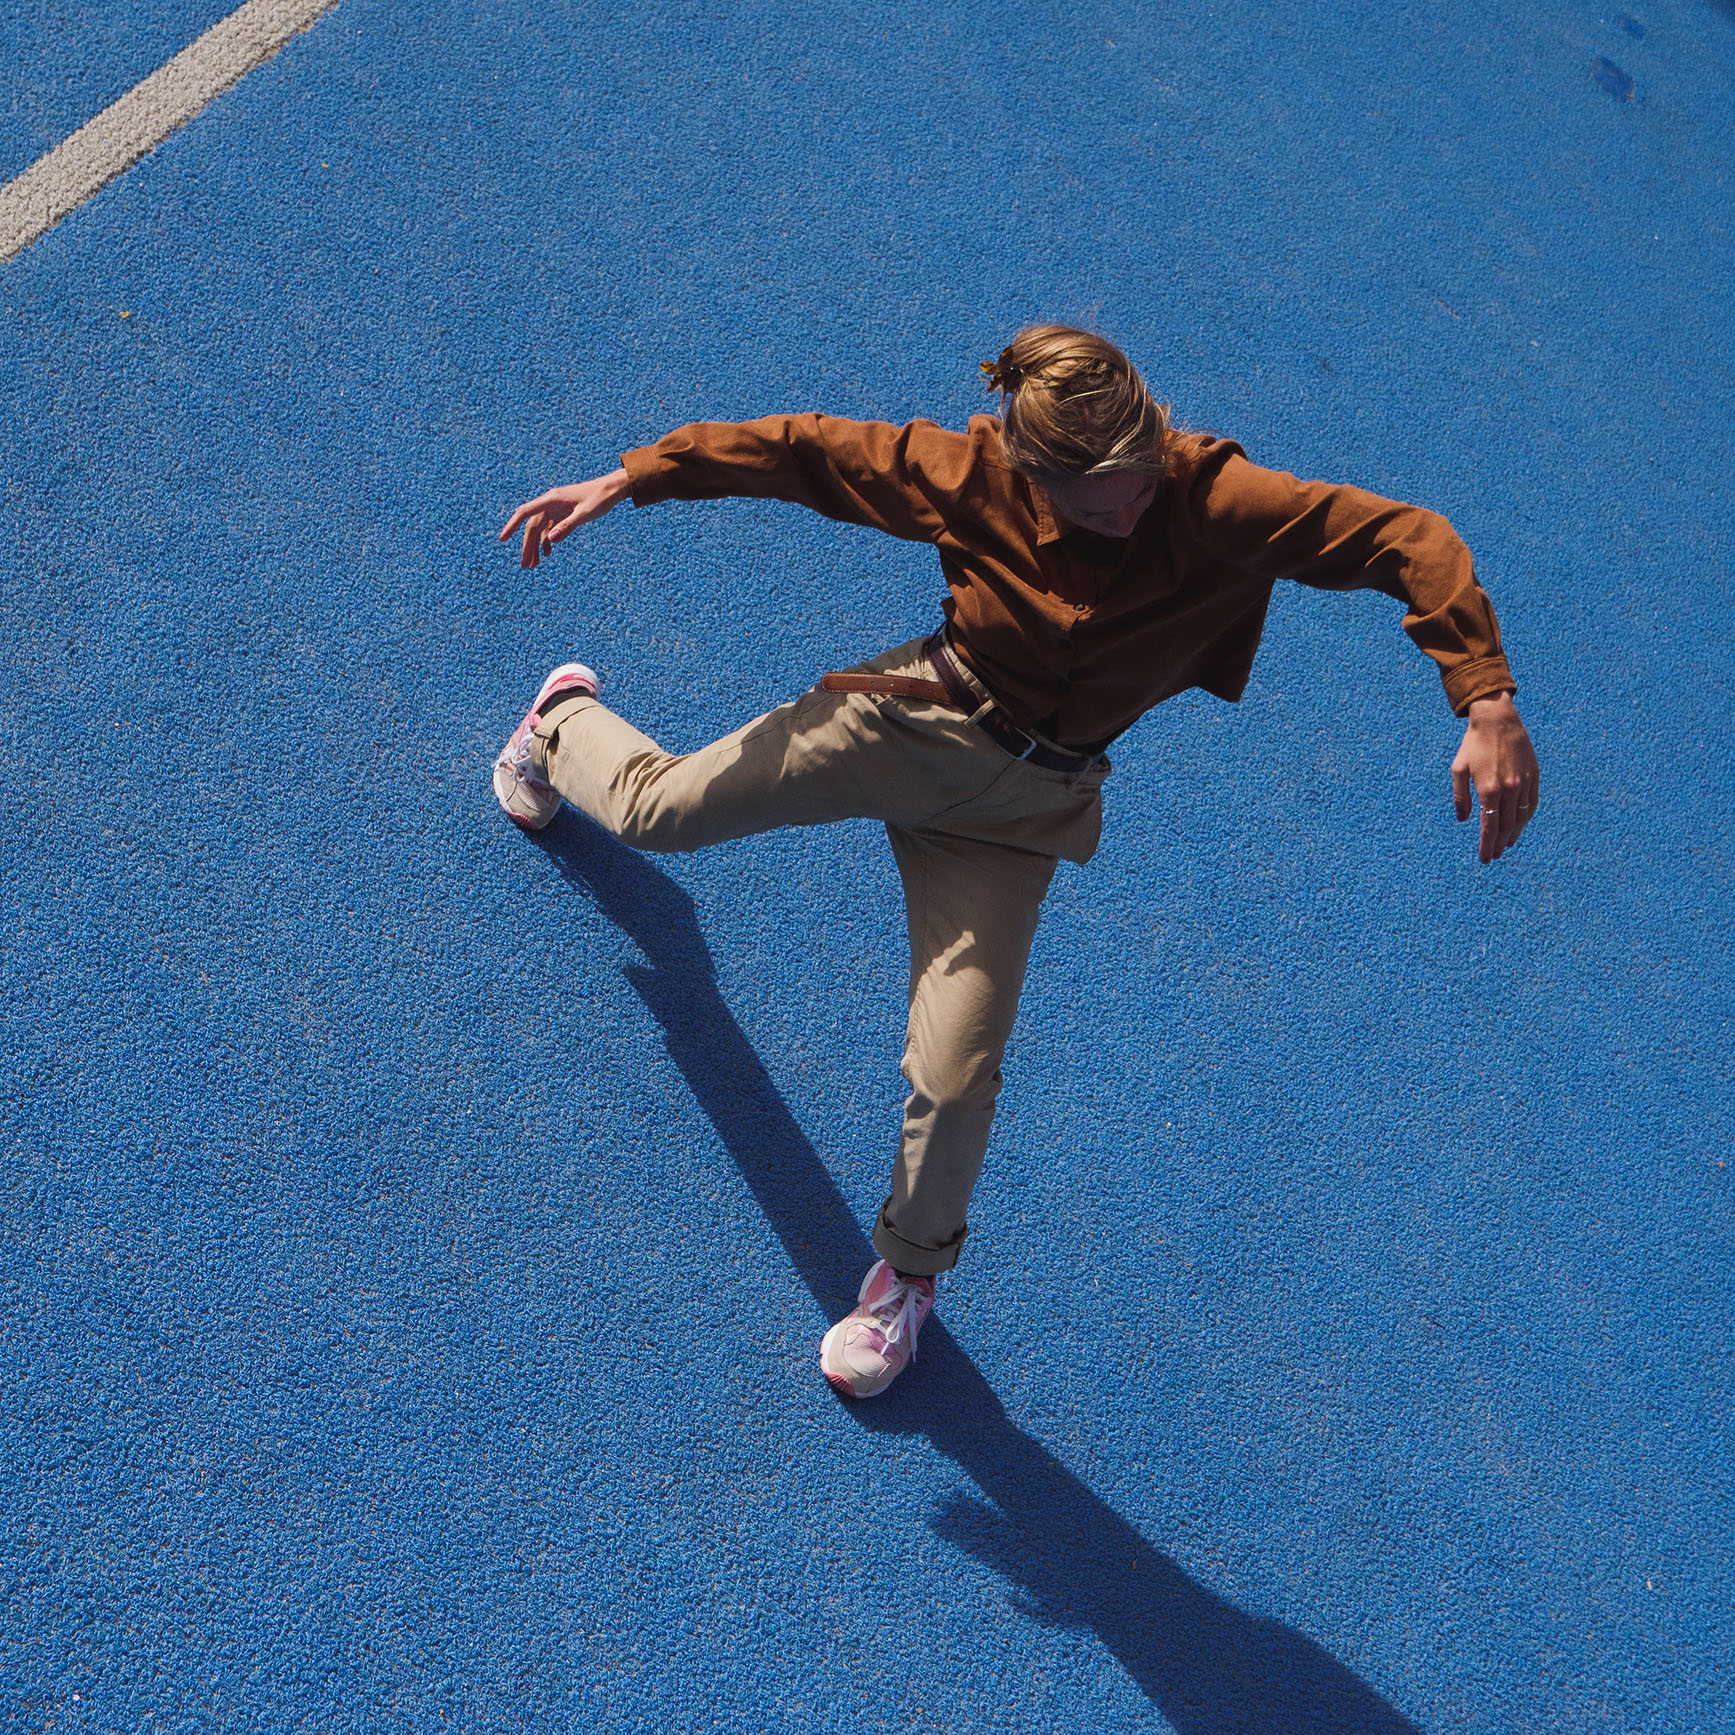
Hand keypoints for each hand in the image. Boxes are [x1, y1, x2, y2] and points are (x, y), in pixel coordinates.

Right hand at [498, 468, 630, 567]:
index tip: (502, 539)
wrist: (612, 489)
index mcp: (551, 499)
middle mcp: (550, 503)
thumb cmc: (600, 498)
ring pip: (540, 529)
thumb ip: (568, 526)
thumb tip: (550, 541)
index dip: (512, 525)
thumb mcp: (585, 514)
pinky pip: (550, 529)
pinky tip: (547, 554)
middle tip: (525, 566)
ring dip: (536, 547)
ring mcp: (556, 508)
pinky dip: (547, 541)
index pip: (525, 513)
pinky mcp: (563, 513)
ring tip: (534, 565)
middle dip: (527, 546)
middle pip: (532, 526)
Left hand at [1451, 692, 1539, 864]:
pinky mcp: (1534, 776)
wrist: (1498, 720)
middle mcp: (1509, 789)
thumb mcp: (1458, 769)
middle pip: (1506, 827)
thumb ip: (1461, 797)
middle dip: (1499, 844)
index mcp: (1488, 789)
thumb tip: (1463, 820)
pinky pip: (1532, 804)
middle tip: (1495, 855)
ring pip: (1521, 818)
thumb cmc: (1473, 744)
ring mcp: (1524, 783)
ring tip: (1506, 845)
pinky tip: (1519, 825)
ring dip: (1514, 835)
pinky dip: (1526, 818)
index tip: (1485, 859)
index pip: (1489, 828)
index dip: (1487, 846)